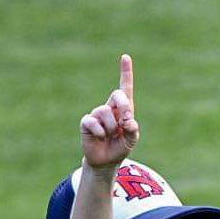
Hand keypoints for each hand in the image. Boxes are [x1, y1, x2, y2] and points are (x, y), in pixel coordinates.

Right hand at [79, 54, 139, 168]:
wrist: (106, 161)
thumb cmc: (120, 147)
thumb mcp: (131, 140)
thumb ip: (133, 130)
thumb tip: (128, 120)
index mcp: (123, 109)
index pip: (125, 88)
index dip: (125, 72)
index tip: (125, 57)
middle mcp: (110, 107)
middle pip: (117, 95)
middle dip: (124, 106)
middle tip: (126, 120)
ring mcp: (97, 114)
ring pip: (105, 112)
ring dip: (111, 127)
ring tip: (109, 136)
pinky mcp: (87, 122)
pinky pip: (93, 122)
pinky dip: (100, 132)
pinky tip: (100, 138)